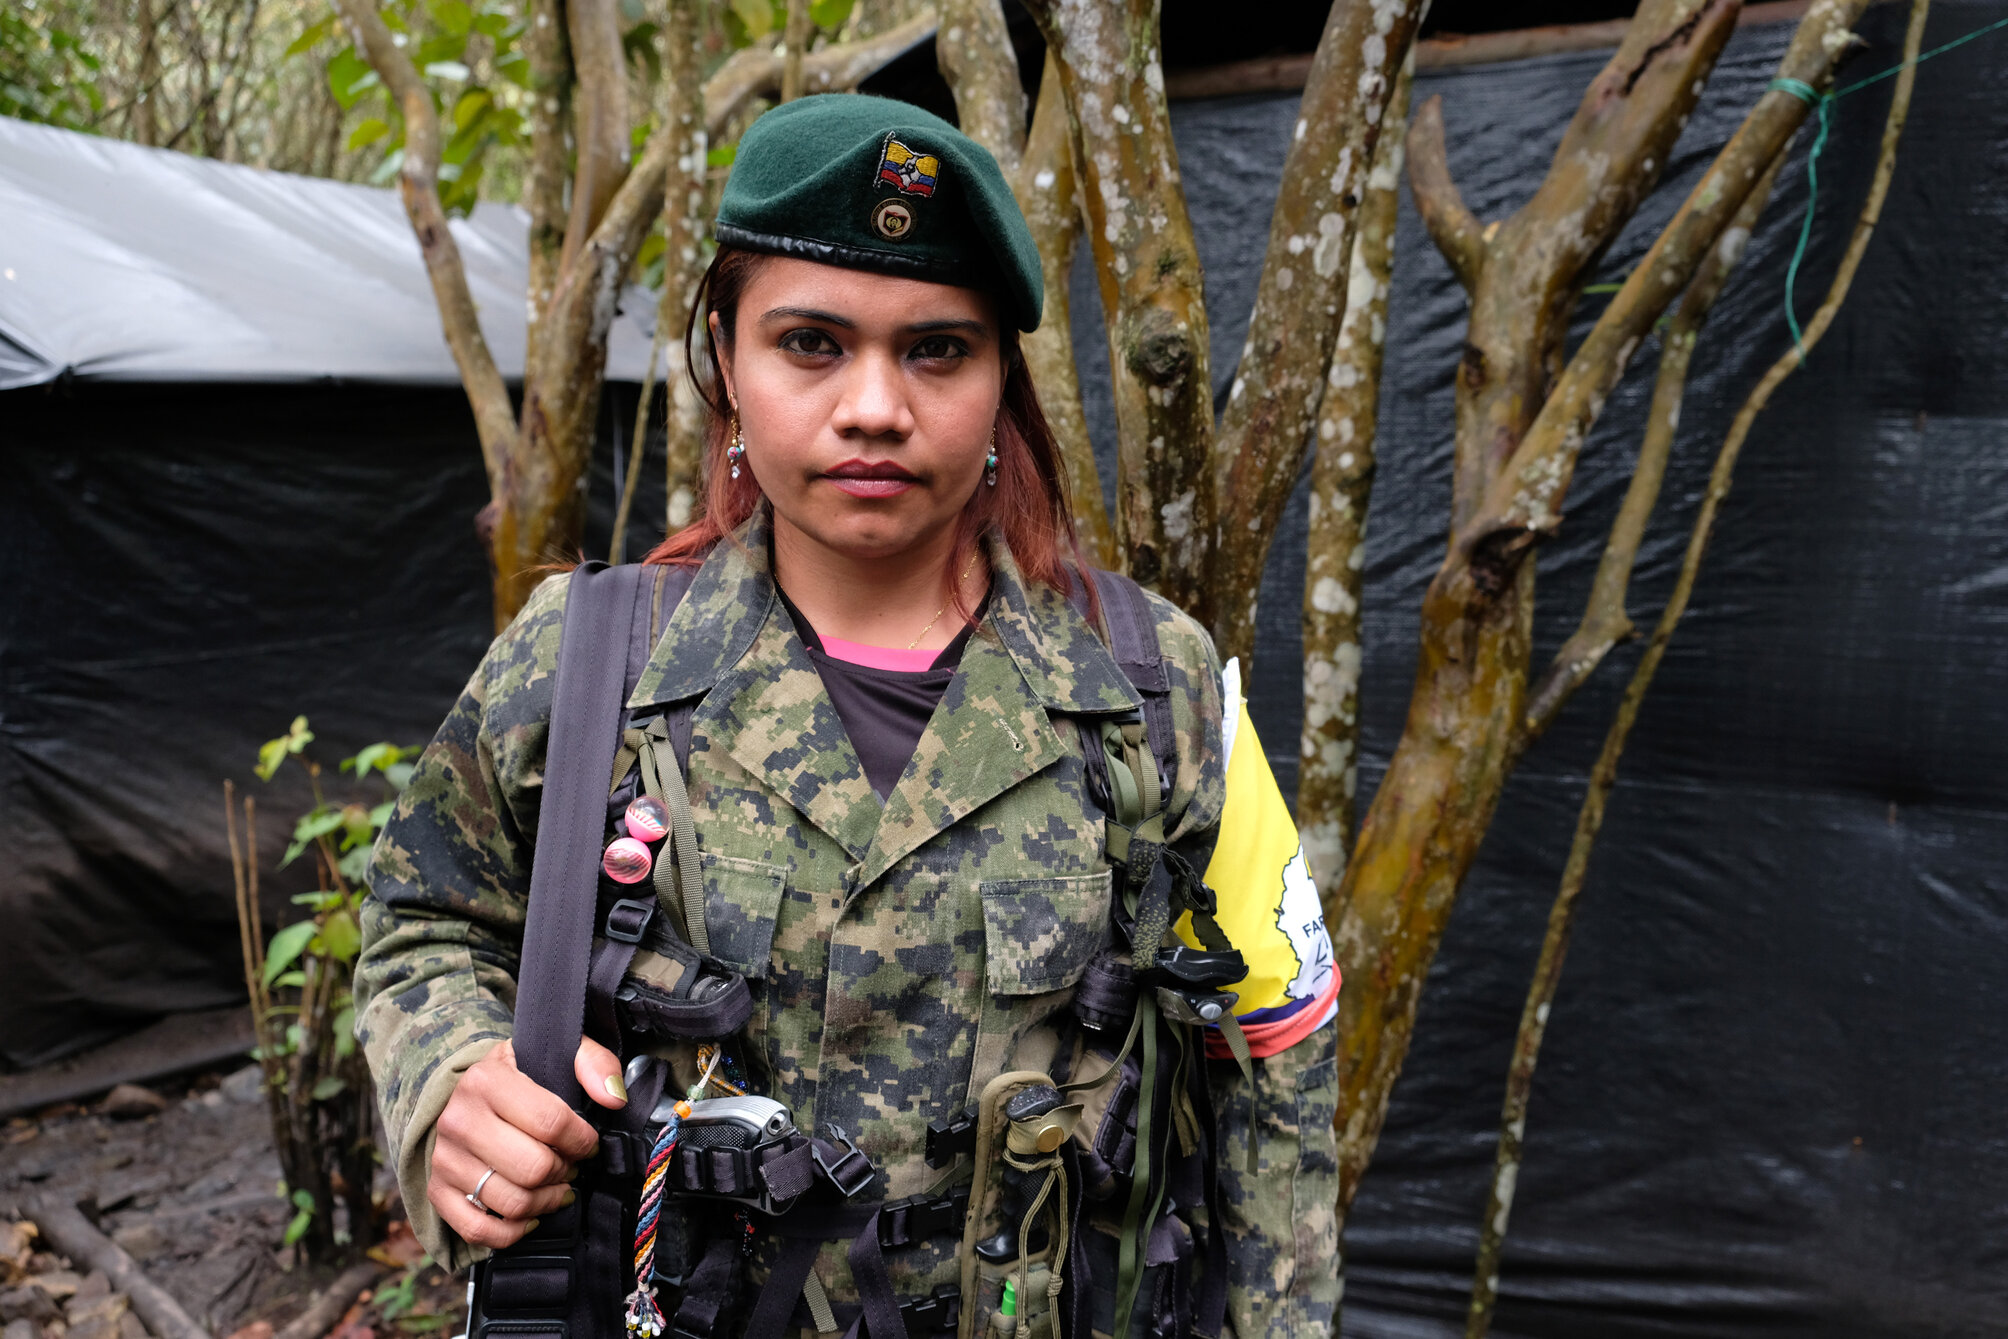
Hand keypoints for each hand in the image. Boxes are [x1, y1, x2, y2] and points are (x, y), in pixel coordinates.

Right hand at [429, 1036, 626, 1248]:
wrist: (466, 1092)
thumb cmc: (520, 1075)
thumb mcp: (556, 1053)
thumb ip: (593, 1063)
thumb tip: (614, 1097)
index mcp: (486, 1080)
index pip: (550, 1122)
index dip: (581, 1140)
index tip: (587, 1143)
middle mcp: (459, 1120)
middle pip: (533, 1168)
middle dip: (564, 1172)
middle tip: (570, 1165)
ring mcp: (444, 1158)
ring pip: (512, 1203)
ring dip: (546, 1201)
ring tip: (555, 1186)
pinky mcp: (437, 1190)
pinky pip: (478, 1230)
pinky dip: (512, 1232)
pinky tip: (531, 1215)